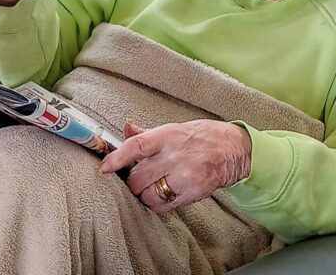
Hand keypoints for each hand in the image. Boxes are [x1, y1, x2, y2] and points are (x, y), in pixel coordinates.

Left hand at [99, 120, 251, 213]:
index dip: (117, 158)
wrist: (231, 150)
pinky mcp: (192, 194)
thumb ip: (146, 133)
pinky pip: (163, 207)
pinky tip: (157, 196)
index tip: (104, 167)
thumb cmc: (200, 136)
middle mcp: (173, 157)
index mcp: (166, 136)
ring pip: (148, 195)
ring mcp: (183, 178)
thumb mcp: (172, 128)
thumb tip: (126, 129)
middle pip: (138, 177)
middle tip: (131, 177)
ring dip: (141, 194)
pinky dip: (154, 204)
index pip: (136, 147)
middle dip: (130, 180)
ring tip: (145, 187)